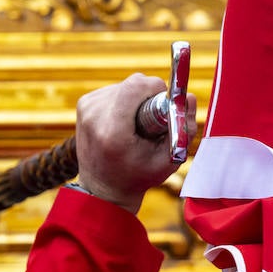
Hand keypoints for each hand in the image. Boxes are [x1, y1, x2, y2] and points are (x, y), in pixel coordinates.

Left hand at [74, 73, 196, 213]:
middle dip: (148, 97)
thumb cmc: (138, 176)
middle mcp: (94, 116)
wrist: (102, 188)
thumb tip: (189, 96)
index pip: (136, 85)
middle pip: (133, 83)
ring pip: (124, 85)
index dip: (156, 89)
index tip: (163, 107)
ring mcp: (86, 108)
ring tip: (134, 127)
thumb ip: (184, 128)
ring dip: (136, 100)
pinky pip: (114, 90)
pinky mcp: (83, 104)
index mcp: (113, 131)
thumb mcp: (169, 160)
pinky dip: (123, 101)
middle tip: (149, 123)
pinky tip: (122, 123)